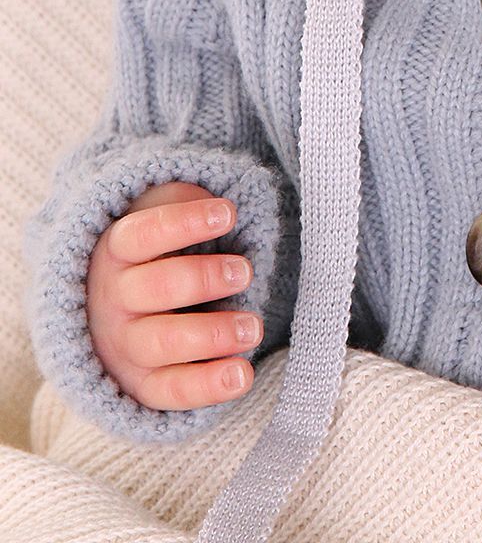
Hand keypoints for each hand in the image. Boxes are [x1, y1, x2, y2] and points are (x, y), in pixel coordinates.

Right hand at [85, 180, 260, 411]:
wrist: (116, 311)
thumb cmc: (156, 253)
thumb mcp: (161, 217)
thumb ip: (184, 205)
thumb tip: (219, 208)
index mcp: (118, 252)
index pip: (143, 235)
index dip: (184, 223)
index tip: (228, 213)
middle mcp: (115, 300)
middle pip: (154, 288)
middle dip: (203, 278)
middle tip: (244, 271)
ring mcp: (125, 346)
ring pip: (162, 343)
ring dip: (211, 335)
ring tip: (252, 326)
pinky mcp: (142, 384)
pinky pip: (170, 391)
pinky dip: (206, 386)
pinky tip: (241, 375)